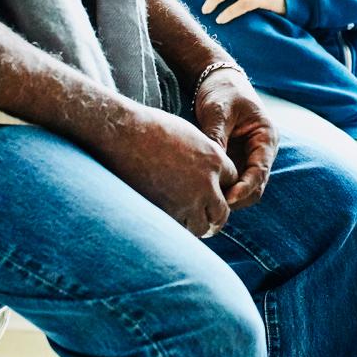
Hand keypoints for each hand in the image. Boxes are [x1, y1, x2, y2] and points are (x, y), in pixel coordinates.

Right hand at [99, 103, 238, 235]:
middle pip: (222, 213)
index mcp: (215, 160)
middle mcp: (206, 183)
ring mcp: (186, 201)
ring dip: (197, 226)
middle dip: (216, 217)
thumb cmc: (152, 128)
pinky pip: (178, 229)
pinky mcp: (165, 212)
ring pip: (202, 227)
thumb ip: (204, 156)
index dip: (222, 188)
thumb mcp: (189, 136)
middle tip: (208, 220)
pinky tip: (170, 221)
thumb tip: (208, 171)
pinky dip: (177, 228)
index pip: (232, 183)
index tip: (213, 192)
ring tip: (188, 224)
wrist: (124, 134)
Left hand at [194, 65, 278, 209]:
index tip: (227, 199)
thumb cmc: (222, 91)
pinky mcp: (236, 160)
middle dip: (237, 198)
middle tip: (212, 205)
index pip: (260, 171)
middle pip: (256, 187)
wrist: (217, 80)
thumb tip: (212, 167)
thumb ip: (217, 138)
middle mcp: (262, 151)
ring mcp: (249, 157)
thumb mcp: (218, 112)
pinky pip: (232, 182)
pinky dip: (222, 190)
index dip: (245, 188)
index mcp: (266, 137)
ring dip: (229, 197)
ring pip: (245, 189)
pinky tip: (204, 193)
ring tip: (206, 202)